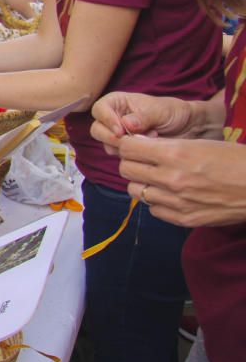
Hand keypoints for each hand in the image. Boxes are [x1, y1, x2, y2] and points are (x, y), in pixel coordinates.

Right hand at [90, 92, 203, 155]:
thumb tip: (126, 125)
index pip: (99, 110)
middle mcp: (113, 118)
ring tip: (147, 140)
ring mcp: (118, 135)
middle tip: (130, 140)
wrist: (188, 128)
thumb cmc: (173, 112)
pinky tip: (147, 148)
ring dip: (125, 146)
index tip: (120, 131)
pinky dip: (131, 155)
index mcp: (117, 102)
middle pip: (97, 129)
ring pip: (107, 144)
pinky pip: (119, 155)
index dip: (106, 120)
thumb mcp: (159, 111)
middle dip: (112, 137)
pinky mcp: (125, 149)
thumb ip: (142, 117)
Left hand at [117, 136, 245, 226]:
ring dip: (142, 183)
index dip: (129, 144)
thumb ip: (166, 145)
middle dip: (132, 162)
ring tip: (157, 178)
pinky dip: (157, 201)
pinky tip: (171, 194)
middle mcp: (172, 178)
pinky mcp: (184, 219)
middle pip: (126, 169)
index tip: (135, 145)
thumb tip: (135, 143)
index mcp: (175, 154)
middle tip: (144, 161)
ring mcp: (177, 201)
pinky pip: (153, 209)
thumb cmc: (235, 160)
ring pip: (135, 191)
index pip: (127, 148)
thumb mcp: (200, 143)